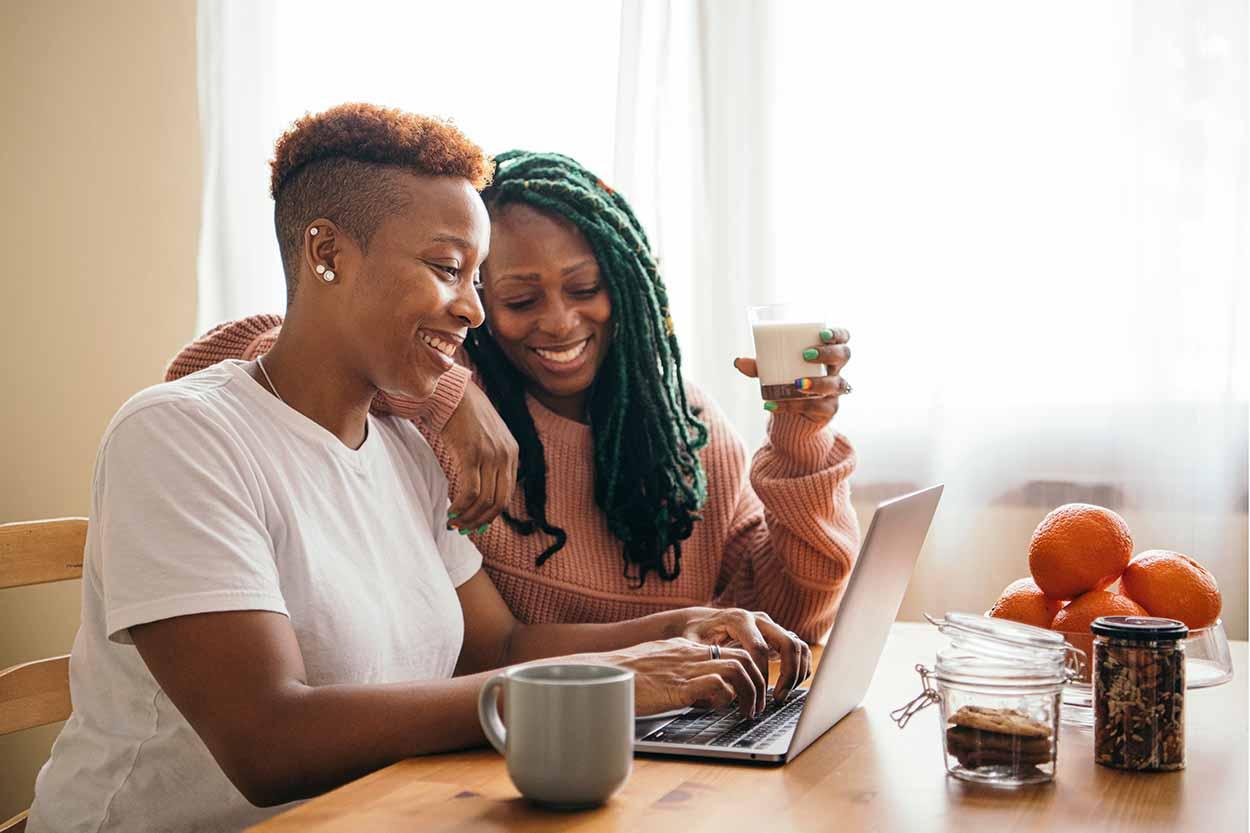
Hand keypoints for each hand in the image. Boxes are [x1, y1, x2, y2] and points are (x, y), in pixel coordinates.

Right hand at [441, 383, 518, 531]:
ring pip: (484, 500)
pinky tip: (451, 511)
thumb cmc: (463, 415)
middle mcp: (505, 455)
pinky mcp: (471, 454)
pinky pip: (470, 491)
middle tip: (464, 529)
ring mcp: (490, 455)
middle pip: (499, 502)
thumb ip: (489, 460)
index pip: (507, 494)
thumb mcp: (486, 437)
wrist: (452, 392)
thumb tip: (478, 492)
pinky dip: (460, 506)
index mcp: (512, 453)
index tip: (476, 524)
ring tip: (454, 523)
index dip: (491, 514)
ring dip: (468, 517)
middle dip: (481, 521)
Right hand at [603, 638, 767, 718]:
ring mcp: (686, 669)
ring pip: (738, 669)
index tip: (752, 689)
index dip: (748, 671)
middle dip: (758, 682)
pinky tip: (720, 709)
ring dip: (751, 692)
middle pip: (743, 657)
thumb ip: (677, 670)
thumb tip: (693, 686)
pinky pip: (718, 684)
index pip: (729, 651)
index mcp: (685, 648)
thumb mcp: (656, 665)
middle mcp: (690, 654)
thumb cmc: (623, 674)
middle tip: (757, 704)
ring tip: (749, 712)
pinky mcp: (679, 686)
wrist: (602, 673)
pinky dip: (726, 698)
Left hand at [677, 607, 811, 702]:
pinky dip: (801, 668)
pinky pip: (799, 649)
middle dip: (787, 674)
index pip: (760, 648)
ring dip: (796, 672)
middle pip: (787, 642)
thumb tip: (716, 680)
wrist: (703, 622)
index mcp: (739, 619)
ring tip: (781, 695)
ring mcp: (771, 626)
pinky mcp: (777, 634)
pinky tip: (789, 686)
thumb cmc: (697, 635)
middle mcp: (759, 619)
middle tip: (777, 698)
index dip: (761, 674)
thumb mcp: (692, 643)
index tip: (756, 696)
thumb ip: (702, 657)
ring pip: (798, 645)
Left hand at [734, 327, 851, 424]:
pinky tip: (775, 405)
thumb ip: (760, 366)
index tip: (821, 334)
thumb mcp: (774, 372)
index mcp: (826, 353)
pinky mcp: (829, 410)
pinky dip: (795, 405)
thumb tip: (738, 361)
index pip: (842, 337)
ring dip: (818, 382)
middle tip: (806, 354)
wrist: (794, 416)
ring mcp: (835, 391)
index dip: (837, 334)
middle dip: (829, 353)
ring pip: (837, 384)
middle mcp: (836, 370)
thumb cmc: (788, 383)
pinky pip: (818, 407)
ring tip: (796, 384)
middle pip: (843, 355)